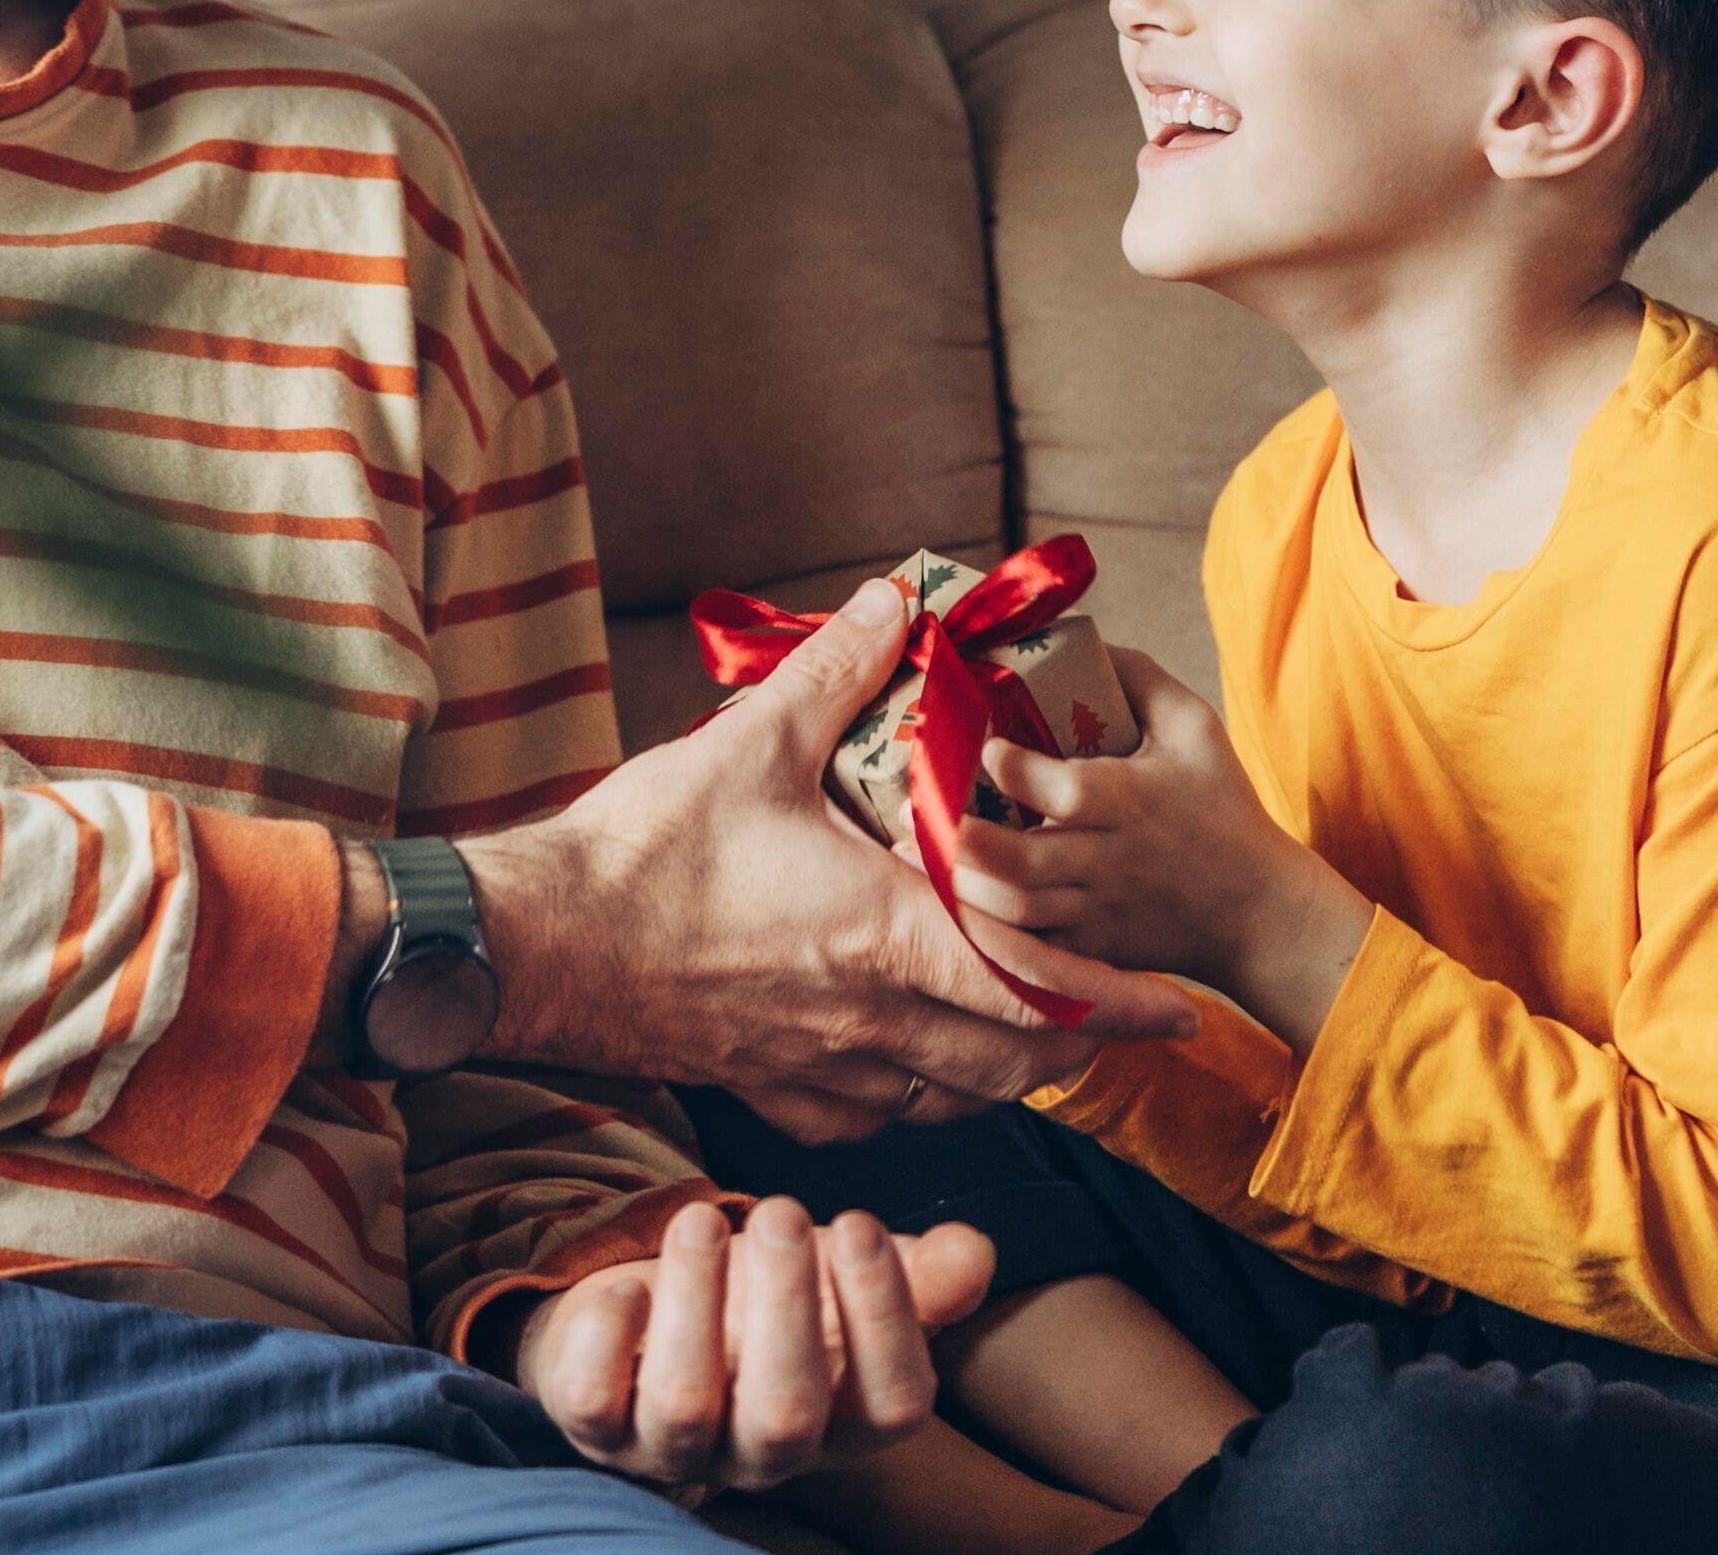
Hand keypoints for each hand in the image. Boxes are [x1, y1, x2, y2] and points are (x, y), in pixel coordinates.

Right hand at [462, 577, 1189, 1139]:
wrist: (542, 945)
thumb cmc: (645, 851)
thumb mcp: (748, 743)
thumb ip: (836, 672)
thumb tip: (893, 601)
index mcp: (885, 936)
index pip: (1037, 986)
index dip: (1117, 1002)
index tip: (1175, 1003)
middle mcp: (871, 1019)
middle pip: (1014, 1062)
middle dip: (1075, 1043)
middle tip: (1109, 1014)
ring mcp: (821, 1067)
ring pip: (953, 1097)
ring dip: (1004, 1072)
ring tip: (1027, 1036)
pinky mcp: (772, 1092)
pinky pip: (877, 1117)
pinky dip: (919, 1097)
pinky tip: (913, 1064)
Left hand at [516, 1193, 996, 1492]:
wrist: (643, 1317)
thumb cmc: (759, 1300)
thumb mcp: (837, 1277)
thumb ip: (912, 1271)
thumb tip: (974, 1252)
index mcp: (844, 1422)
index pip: (892, 1404)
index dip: (884, 1318)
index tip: (859, 1222)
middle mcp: (763, 1452)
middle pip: (788, 1415)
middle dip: (788, 1308)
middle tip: (780, 1213)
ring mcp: (673, 1447)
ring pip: (687, 1404)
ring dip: (696, 1301)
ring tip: (701, 1218)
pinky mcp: (596, 1427)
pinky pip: (592, 1403)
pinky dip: (607, 1337)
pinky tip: (626, 1285)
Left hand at [953, 655, 1374, 1046]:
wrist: (1259, 914)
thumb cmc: (1223, 808)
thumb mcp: (1195, 729)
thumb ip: (1140, 678)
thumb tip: (1079, 637)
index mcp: (1130, 802)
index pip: (1066, 791)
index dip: (1014, 769)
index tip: (982, 744)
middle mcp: (1108, 861)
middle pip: (1025, 862)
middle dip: (965, 839)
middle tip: (915, 808)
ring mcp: (1097, 912)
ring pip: (1017, 912)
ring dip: (963, 886)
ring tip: (915, 852)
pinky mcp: (1090, 951)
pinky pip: (1027, 954)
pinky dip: (986, 932)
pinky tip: (948, 901)